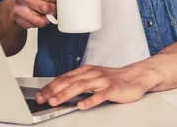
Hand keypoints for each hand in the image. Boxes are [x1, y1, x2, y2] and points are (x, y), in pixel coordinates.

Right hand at [2, 0, 57, 29]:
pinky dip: (41, 23)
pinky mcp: (18, 21)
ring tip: (48, 12)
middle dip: (54, 9)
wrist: (14, 4)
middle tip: (55, 6)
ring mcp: (19, 10)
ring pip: (41, 19)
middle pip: (46, 8)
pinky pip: (36, 25)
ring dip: (48, 17)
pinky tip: (40, 17)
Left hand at [35, 64, 158, 109]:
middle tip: (42, 100)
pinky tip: (83, 105)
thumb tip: (60, 91)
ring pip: (82, 86)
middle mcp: (93, 74)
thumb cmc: (114, 79)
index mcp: (87, 71)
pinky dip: (91, 100)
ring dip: (67, 94)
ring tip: (56, 102)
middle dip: (54, 91)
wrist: (137, 76)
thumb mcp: (94, 77)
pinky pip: (101, 95)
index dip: (51, 86)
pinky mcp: (113, 89)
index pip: (65, 78)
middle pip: (70, 81)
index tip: (40, 95)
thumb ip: (79, 82)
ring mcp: (103, 81)